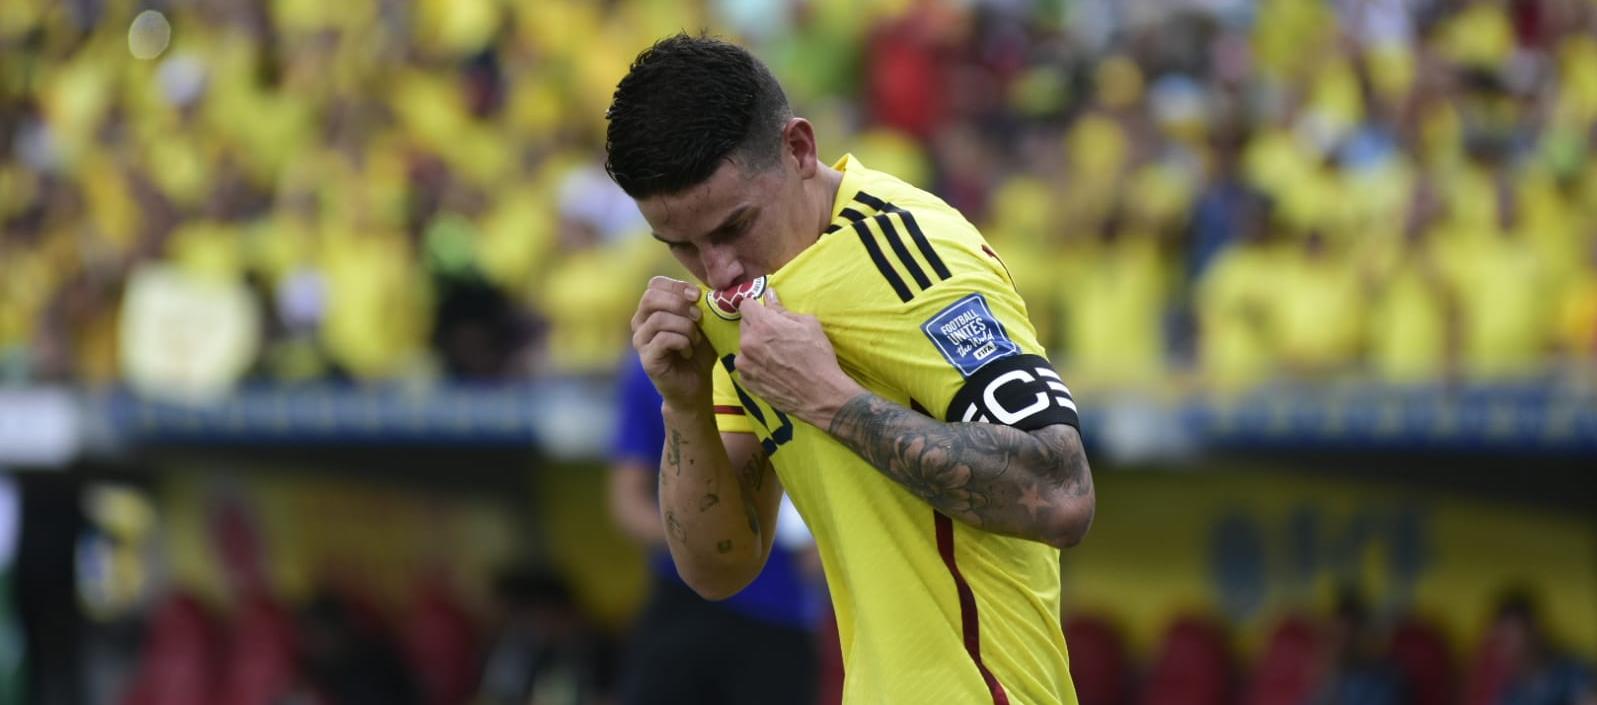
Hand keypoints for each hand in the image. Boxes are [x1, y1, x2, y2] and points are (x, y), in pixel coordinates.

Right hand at [631, 276, 715, 407]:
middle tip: (698, 317)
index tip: (697, 296)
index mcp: (651, 310)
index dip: (677, 286)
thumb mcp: (702, 323)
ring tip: (695, 340)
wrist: (696, 385)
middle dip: (680, 304)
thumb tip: (705, 289)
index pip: (654, 284)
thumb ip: (700, 305)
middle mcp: (640, 323)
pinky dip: (682, 342)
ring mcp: (640, 341)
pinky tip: (688, 350)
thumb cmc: (698, 352)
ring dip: (685, 327)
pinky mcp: (647, 359)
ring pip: (659, 319)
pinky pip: (663, 339)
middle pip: (651, 298)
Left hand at [736, 288, 862, 427]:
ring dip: (755, 348)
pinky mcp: (747, 382)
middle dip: (757, 327)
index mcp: (762, 325)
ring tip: (777, 357)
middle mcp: (747, 343)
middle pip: (744, 325)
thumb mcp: (808, 324)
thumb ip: (783, 309)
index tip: (765, 313)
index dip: (756, 307)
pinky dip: (756, 366)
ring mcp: (745, 365)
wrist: (821, 394)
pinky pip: (747, 366)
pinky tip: (774, 370)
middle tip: (777, 337)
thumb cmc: (818, 357)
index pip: (745, 304)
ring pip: (744, 347)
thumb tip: (770, 296)